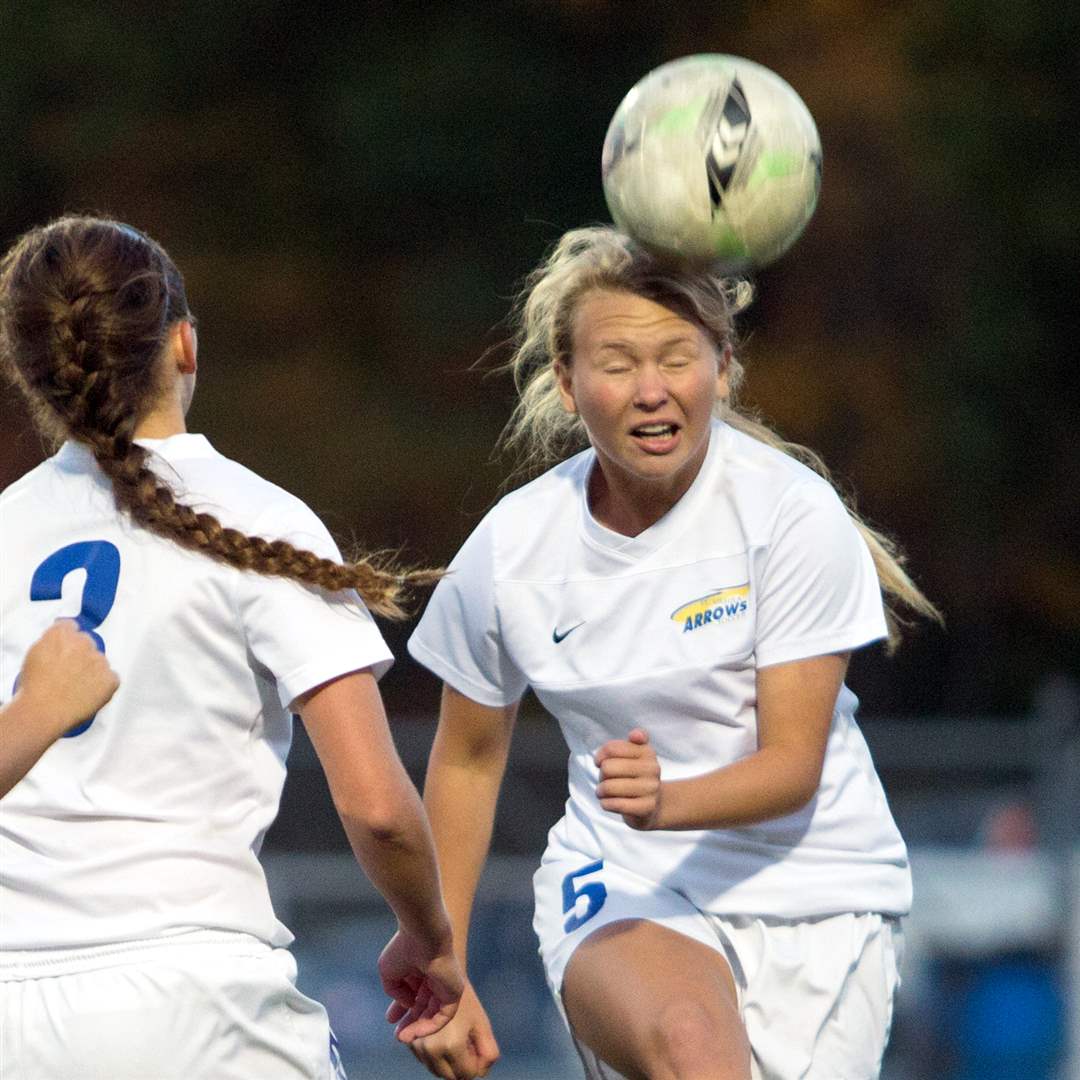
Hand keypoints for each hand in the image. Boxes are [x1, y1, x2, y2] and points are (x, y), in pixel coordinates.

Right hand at [19, 620, 118, 734]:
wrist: (43, 710)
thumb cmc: (32, 688)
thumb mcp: (33, 656)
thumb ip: (49, 644)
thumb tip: (58, 645)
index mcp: (61, 634)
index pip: (70, 627)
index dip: (68, 640)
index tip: (66, 649)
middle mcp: (83, 642)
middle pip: (87, 643)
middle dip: (81, 655)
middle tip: (71, 673)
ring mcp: (100, 659)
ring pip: (100, 662)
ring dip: (92, 671)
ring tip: (76, 689)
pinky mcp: (111, 677)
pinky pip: (111, 679)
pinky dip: (104, 687)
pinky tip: (88, 696)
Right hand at [380, 927, 463, 1042]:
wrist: (423, 935)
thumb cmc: (404, 949)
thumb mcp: (390, 973)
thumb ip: (396, 992)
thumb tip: (408, 1004)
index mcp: (420, 969)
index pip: (412, 993)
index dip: (400, 1008)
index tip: (390, 1019)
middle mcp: (434, 978)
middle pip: (423, 1006)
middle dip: (410, 1022)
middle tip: (398, 1036)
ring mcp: (446, 985)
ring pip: (433, 1013)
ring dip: (418, 1028)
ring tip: (402, 1039)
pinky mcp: (455, 992)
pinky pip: (443, 1016)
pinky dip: (429, 1026)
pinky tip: (415, 1033)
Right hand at [408, 979, 499, 1079]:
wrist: (440, 978)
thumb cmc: (465, 1000)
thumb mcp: (483, 1024)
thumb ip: (488, 1053)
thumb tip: (480, 1074)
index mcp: (451, 1046)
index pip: (465, 1075)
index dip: (473, 1064)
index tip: (474, 1046)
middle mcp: (430, 1049)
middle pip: (446, 1075)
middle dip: (457, 1065)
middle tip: (464, 1042)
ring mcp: (416, 1045)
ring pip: (433, 1067)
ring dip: (443, 1060)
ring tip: (453, 1037)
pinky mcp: (407, 1040)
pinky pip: (423, 1058)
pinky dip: (431, 1054)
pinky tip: (440, 1038)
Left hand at [594, 728, 661, 829]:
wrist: (651, 806)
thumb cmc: (633, 776)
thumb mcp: (632, 756)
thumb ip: (628, 743)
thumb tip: (636, 734)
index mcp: (647, 751)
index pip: (611, 748)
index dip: (600, 756)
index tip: (600, 762)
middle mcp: (652, 768)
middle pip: (607, 768)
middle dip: (601, 776)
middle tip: (606, 780)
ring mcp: (651, 788)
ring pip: (609, 787)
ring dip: (601, 791)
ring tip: (605, 792)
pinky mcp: (647, 807)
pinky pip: (616, 804)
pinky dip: (606, 804)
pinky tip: (608, 803)